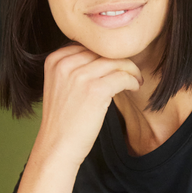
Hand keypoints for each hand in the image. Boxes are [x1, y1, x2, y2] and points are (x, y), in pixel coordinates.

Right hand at [37, 43, 142, 165]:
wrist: (57, 147)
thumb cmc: (63, 122)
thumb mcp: (60, 87)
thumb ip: (74, 69)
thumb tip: (104, 57)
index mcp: (55, 60)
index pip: (88, 46)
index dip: (106, 54)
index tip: (116, 65)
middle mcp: (65, 64)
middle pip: (103, 51)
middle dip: (120, 60)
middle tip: (132, 72)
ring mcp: (79, 76)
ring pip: (116, 62)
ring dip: (131, 70)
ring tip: (136, 80)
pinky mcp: (95, 90)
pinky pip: (123, 77)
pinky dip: (133, 81)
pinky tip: (135, 87)